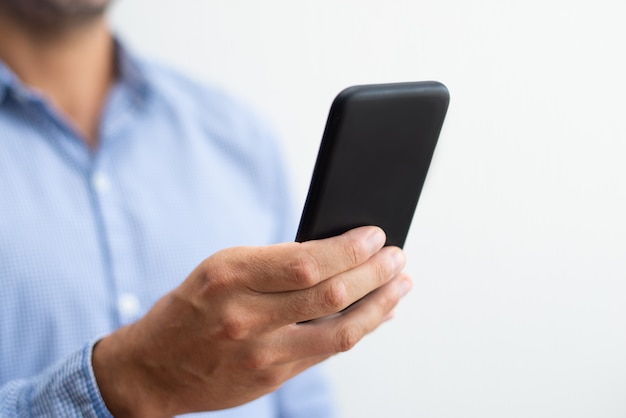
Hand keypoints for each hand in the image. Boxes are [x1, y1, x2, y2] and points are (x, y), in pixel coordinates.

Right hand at [92, 226, 411, 416]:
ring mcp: (261, 351)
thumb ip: (277, 265)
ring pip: (340, 330)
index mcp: (231, 275)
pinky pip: (328, 352)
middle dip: (375, 272)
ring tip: (401, 285)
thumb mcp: (224, 268)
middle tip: (398, 257)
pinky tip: (379, 315)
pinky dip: (359, 330)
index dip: (350, 248)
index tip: (375, 236)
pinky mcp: (272, 377)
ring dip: (380, 305)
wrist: (153, 366)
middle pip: (330, 292)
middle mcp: (246, 315)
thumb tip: (338, 256)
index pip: (306, 260)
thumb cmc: (193, 306)